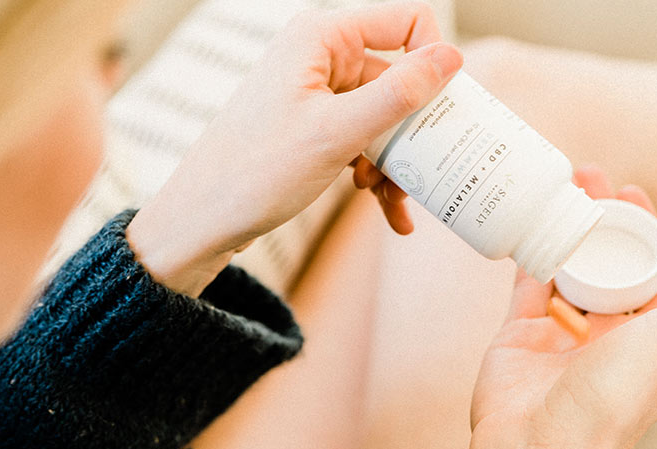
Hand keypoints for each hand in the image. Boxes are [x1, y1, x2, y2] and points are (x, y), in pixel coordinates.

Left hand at [127, 1, 462, 295]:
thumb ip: (397, 94)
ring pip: (385, 117)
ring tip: (394, 199)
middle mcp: (321, 56)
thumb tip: (451, 59)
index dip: (434, 60)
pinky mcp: (316, 128)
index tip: (443, 111)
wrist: (204, 219)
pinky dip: (380, 174)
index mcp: (321, 37)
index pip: (406, 20)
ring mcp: (318, 94)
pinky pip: (365, 141)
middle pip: (400, 77)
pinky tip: (388, 210)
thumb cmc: (256, 172)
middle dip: (415, 129)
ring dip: (398, 161)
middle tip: (427, 168)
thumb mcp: (338, 134)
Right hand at [467, 166, 656, 448]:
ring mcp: (560, 335)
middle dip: (600, 221)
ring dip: (565, 228)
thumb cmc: (619, 397)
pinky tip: (530, 218)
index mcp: (649, 340)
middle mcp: (606, 337)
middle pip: (605, 265)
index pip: (651, 273)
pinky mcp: (518, 336)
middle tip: (589, 177)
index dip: (643, 233)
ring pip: (564, 268)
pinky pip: (526, 284)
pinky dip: (528, 251)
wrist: (544, 448)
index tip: (629, 195)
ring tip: (559, 187)